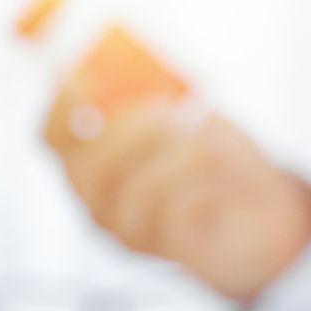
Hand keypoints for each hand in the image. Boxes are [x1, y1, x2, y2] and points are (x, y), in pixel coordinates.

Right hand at [42, 92, 310, 301]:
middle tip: (172, 110)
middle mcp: (95, 196)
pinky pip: (174, 215)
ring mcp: (126, 227)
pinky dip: (203, 185)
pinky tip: (223, 177)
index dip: (63, 104)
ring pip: (135, 192)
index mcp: (88, 155)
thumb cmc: (210, 154)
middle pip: (87, 167)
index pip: (52, 134)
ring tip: (211, 141)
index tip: (89, 76)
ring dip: (178, 156)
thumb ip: (158, 88)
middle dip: (130, 131)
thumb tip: (149, 62)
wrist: (258, 210)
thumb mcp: (185, 111)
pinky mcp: (164, 248)